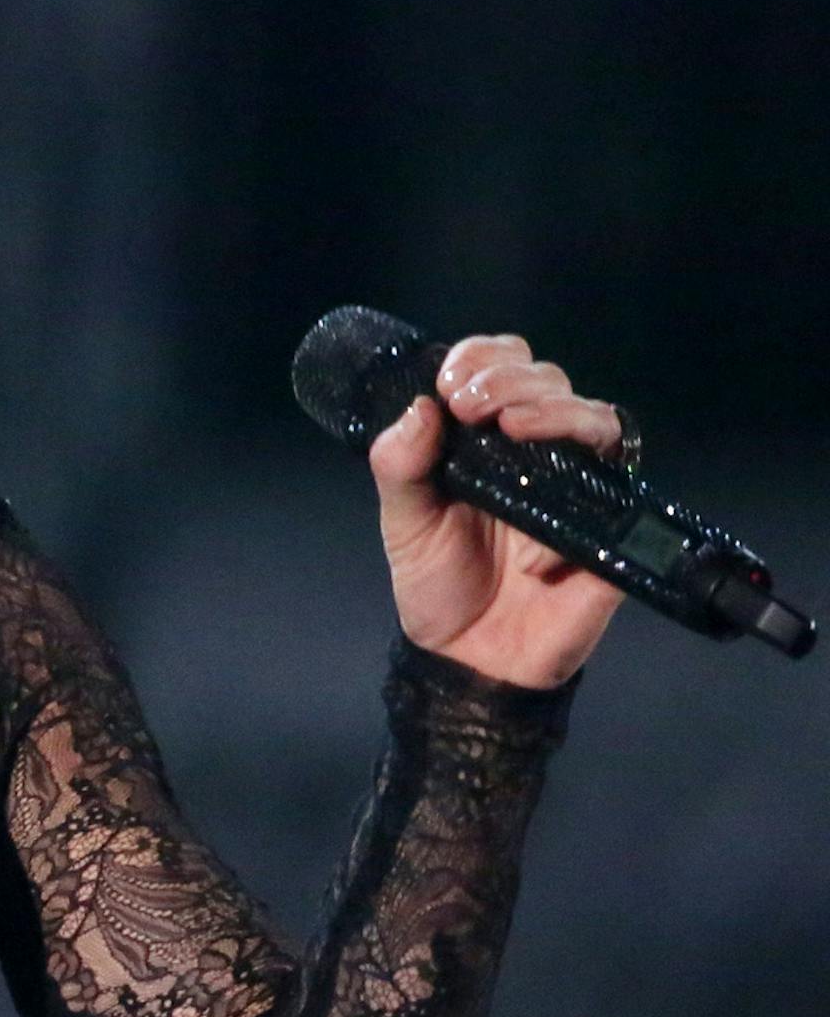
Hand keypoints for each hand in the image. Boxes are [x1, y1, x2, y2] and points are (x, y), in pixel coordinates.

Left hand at [368, 330, 629, 687]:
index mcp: (487, 437)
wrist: (471, 658)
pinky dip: (581, 482)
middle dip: (509, 378)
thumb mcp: (404, 522)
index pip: (501, 367)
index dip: (482, 358)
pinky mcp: (610, 524)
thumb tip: (418, 407)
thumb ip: (400, 465)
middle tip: (470, 404)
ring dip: (553, 408)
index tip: (449, 381)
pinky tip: (538, 504)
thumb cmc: (441, 585)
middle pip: (548, 379)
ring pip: (592, 416)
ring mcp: (579, 483)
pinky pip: (616, 484)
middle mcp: (538, 449)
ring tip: (511, 425)